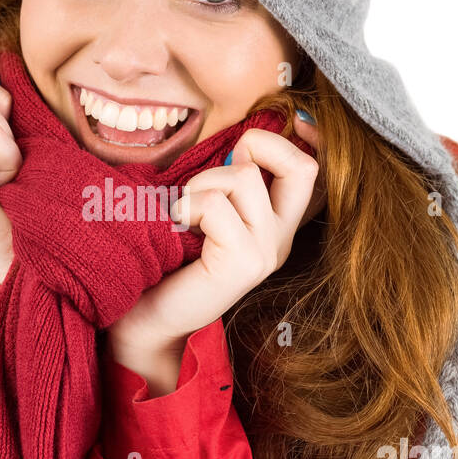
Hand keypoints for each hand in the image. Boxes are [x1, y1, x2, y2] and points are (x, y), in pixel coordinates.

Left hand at [107, 113, 322, 388]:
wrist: (147, 320)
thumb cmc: (167, 263)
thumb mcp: (205, 214)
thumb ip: (226, 182)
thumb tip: (238, 138)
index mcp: (276, 225)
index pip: (310, 168)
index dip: (285, 139)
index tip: (245, 140)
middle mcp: (281, 239)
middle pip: (303, 167)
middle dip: (257, 146)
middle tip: (218, 172)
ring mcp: (266, 252)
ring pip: (244, 178)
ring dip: (202, 184)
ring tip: (185, 210)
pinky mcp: (244, 263)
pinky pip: (217, 205)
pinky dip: (188, 205)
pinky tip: (178, 225)